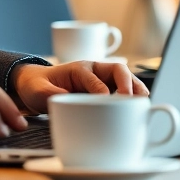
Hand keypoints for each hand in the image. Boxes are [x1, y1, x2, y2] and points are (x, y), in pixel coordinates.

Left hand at [9, 61, 148, 113]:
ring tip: (143, 103)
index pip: (92, 75)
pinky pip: (124, 91)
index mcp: (77, 68)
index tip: (106, 99)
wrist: (36, 86)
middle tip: (131, 99)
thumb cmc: (37, 86)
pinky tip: (139, 110)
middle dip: (127, 82)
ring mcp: (103, 80)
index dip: (100, 87)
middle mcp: (94, 72)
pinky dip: (133, 98)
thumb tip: (65, 101)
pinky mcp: (107, 92)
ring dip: (136, 88)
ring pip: (125, 79)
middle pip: (117, 70)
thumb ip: (47, 94)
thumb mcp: (36, 90)